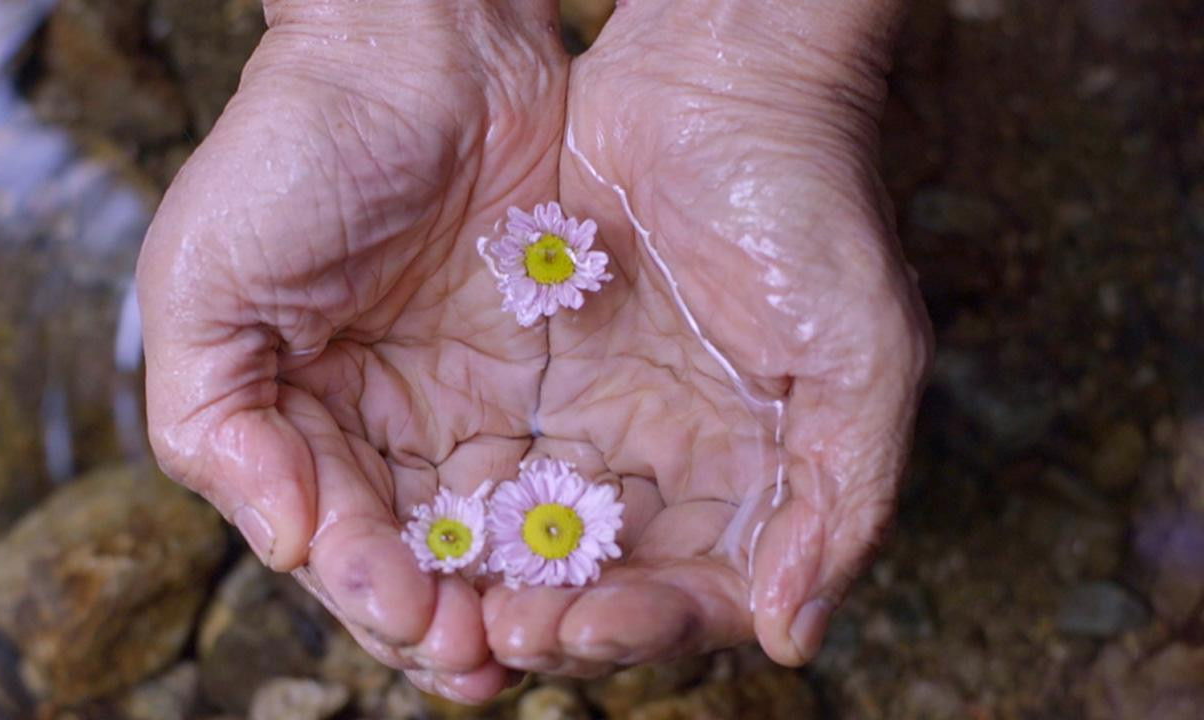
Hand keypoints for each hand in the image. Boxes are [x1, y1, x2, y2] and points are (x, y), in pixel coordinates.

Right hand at [137, 0, 569, 702]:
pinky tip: (593, 562)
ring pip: (498, 533)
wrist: (423, 47)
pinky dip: (574, 524)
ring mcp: (480, 403)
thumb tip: (285, 544)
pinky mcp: (556, 373)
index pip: (338, 541)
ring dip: (515, 595)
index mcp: (303, 423)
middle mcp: (395, 428)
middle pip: (422, 557)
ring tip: (541, 639)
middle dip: (447, 621)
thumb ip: (215, 424)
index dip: (370, 594)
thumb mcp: (205, 284)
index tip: (409, 621)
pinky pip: (566, 466)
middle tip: (484, 661)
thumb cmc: (295, 155)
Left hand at [481, 0, 930, 674]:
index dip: (641, 627)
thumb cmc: (809, 208)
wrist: (716, 82)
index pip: (696, 595)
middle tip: (494, 633)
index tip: (578, 626)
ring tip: (440, 603)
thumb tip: (793, 631)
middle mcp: (671, 466)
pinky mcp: (531, 373)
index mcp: (752, 479)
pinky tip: (419, 525)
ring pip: (536, 538)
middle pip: (606, 583)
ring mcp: (598, 421)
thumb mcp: (863, 351)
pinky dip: (457, 502)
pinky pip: (486, 458)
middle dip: (552, 622)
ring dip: (492, 582)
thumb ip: (843, 493)